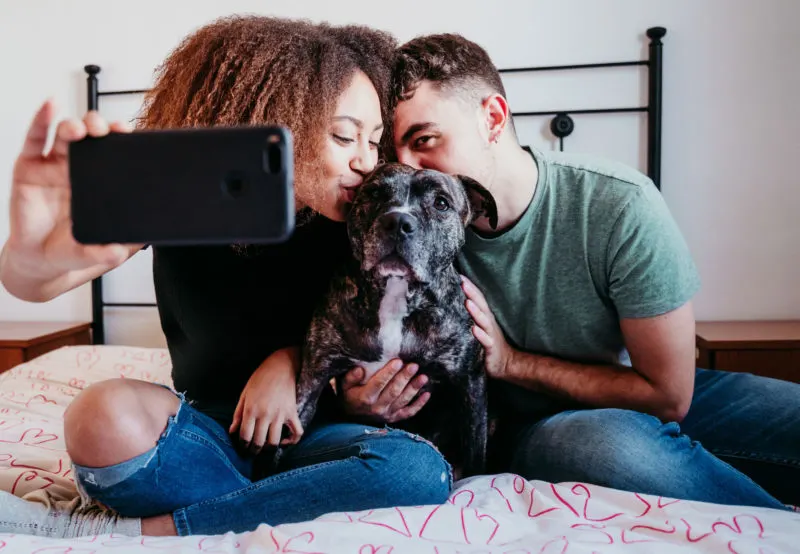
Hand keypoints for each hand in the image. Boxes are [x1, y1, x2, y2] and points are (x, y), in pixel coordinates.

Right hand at [7, 100, 139, 280]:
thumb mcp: (96, 255)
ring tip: (79, 129)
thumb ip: (108, 253)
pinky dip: (41, 119)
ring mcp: (54, 166)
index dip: (122, 141)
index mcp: (102, 184)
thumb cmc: (71, 250)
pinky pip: (35, 139)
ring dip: (74, 125)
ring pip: (66, 135)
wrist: (39, 262)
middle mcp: (80, 170)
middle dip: (100, 127)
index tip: (130, 135)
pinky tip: (49, 107)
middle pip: (92, 137)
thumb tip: (120, 251)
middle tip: (106, 130)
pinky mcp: (29, 168)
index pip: (116, 154)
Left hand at [230, 347, 303, 454]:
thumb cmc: (261, 378)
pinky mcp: (292, 413)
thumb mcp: (245, 394)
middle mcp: (265, 414)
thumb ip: (238, 414)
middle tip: (252, 453)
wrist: (282, 365)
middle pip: (258, 442)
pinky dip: (292, 441)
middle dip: (254, 451)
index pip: (244, 436)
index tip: (243, 448)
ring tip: (266, 448)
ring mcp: (280, 414)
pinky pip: (296, 432)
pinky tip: (285, 441)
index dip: (242, 446)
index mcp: (251, 409)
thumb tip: (232, 431)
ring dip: (269, 449)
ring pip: (274, 441)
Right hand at [340, 359, 429, 423]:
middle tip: (414, 365)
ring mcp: (387, 413)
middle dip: (404, 378)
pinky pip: (408, 413)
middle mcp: (377, 407)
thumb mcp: (343, 386)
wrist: (349, 418)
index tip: (398, 361)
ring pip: (403, 400)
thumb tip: (359, 369)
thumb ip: (350, 377)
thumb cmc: (348, 396)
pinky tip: (427, 394)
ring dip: (414, 388)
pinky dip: (419, 405)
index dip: (389, 372)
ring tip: (423, 377)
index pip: (378, 383)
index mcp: (365, 397)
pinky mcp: (394, 418)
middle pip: (394, 391)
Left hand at [461, 275, 513, 378]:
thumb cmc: (489, 343)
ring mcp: (491, 334)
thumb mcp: (480, 327)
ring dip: (476, 311)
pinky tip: (474, 329)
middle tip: (462, 282)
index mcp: (485, 316)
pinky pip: (486, 340)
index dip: (470, 287)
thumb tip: (456, 302)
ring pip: (484, 321)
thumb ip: (471, 315)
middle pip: (481, 305)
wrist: (506, 363)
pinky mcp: (491, 348)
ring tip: (467, 302)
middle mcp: (488, 322)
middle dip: (472, 293)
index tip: (458, 275)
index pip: (478, 298)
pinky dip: (480, 335)